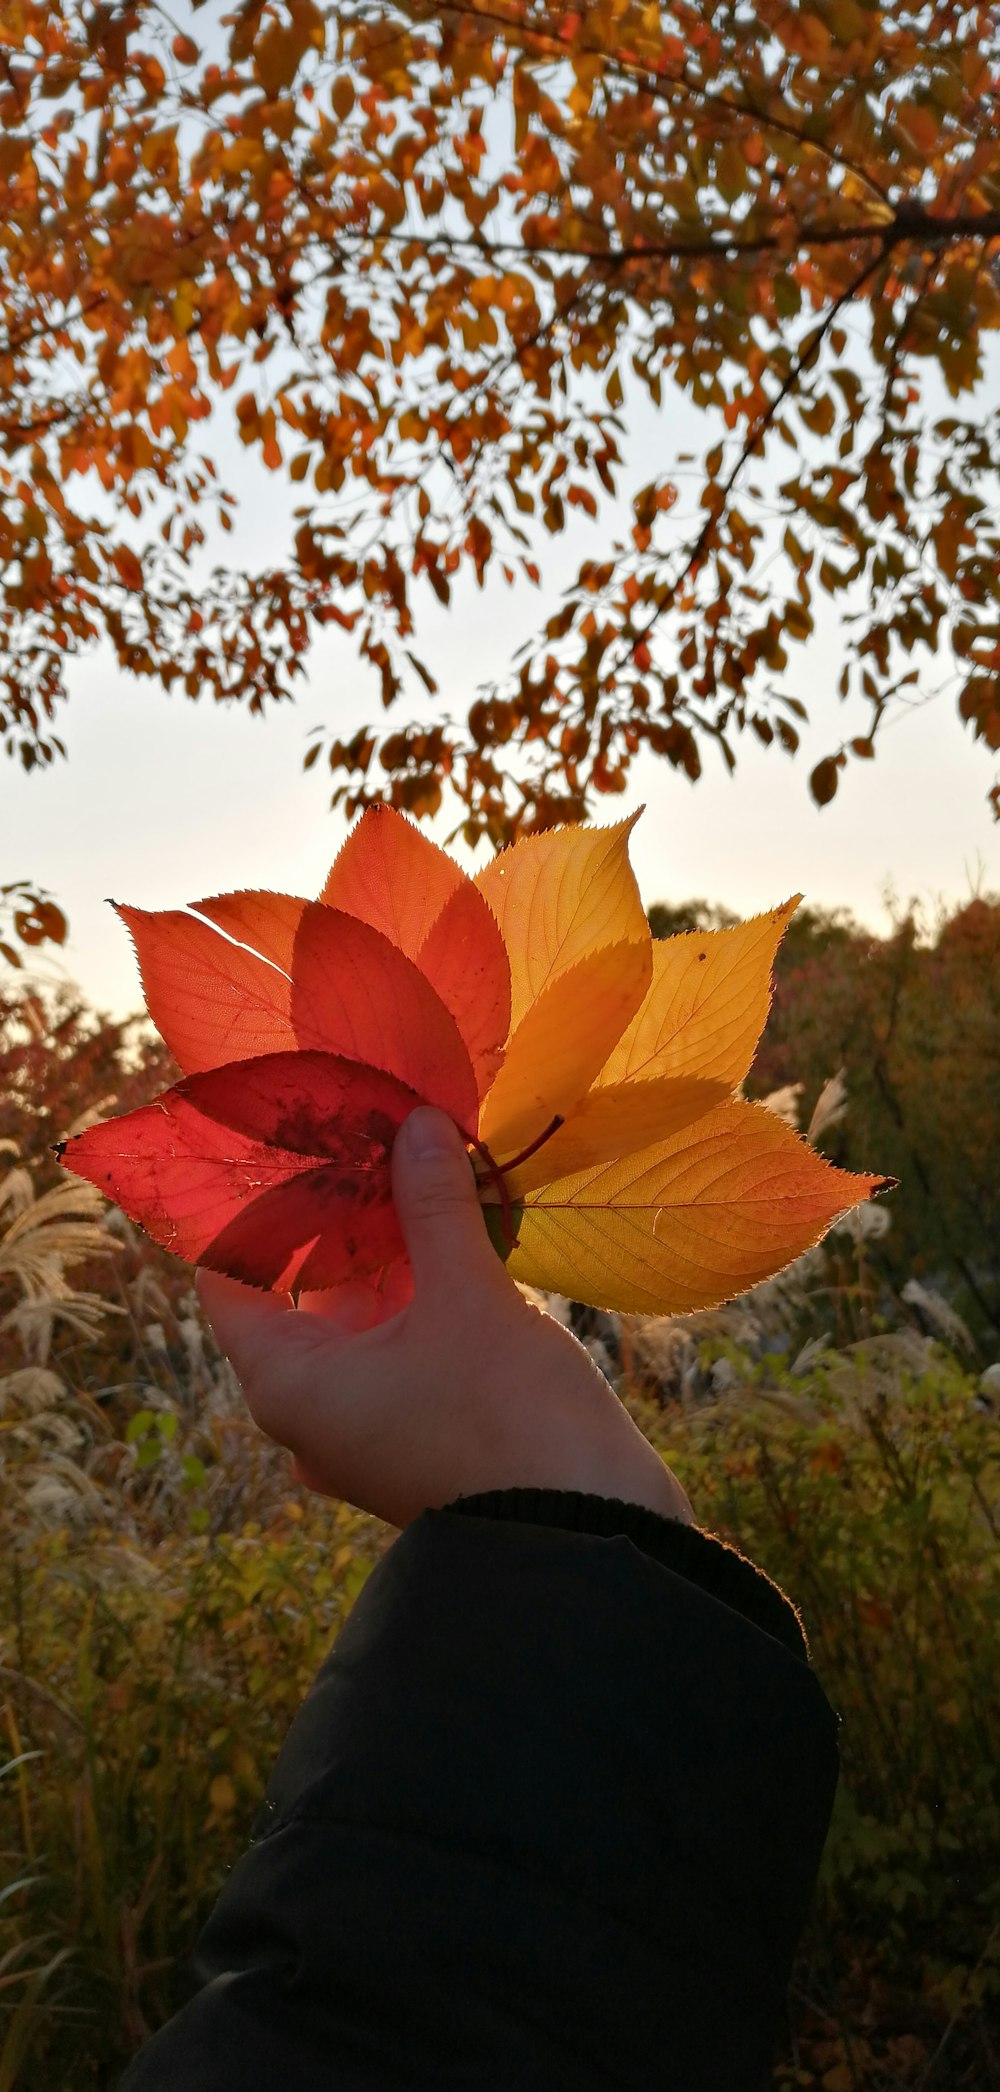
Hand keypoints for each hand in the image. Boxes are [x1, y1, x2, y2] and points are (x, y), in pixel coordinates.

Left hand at [197, 1107, 693, 1531]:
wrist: (590, 1535)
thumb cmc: (506, 1419)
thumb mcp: (466, 1296)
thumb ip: (434, 1204)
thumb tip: (417, 1123)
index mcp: (290, 1382)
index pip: (231, 1278)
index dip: (257, 1207)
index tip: (300, 1142)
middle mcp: (317, 1407)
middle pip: (304, 1289)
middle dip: (344, 1213)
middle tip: (380, 1133)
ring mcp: (371, 1422)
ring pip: (365, 1313)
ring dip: (395, 1246)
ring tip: (429, 1165)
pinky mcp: (425, 1426)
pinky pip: (406, 1341)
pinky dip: (427, 1288)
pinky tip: (466, 1229)